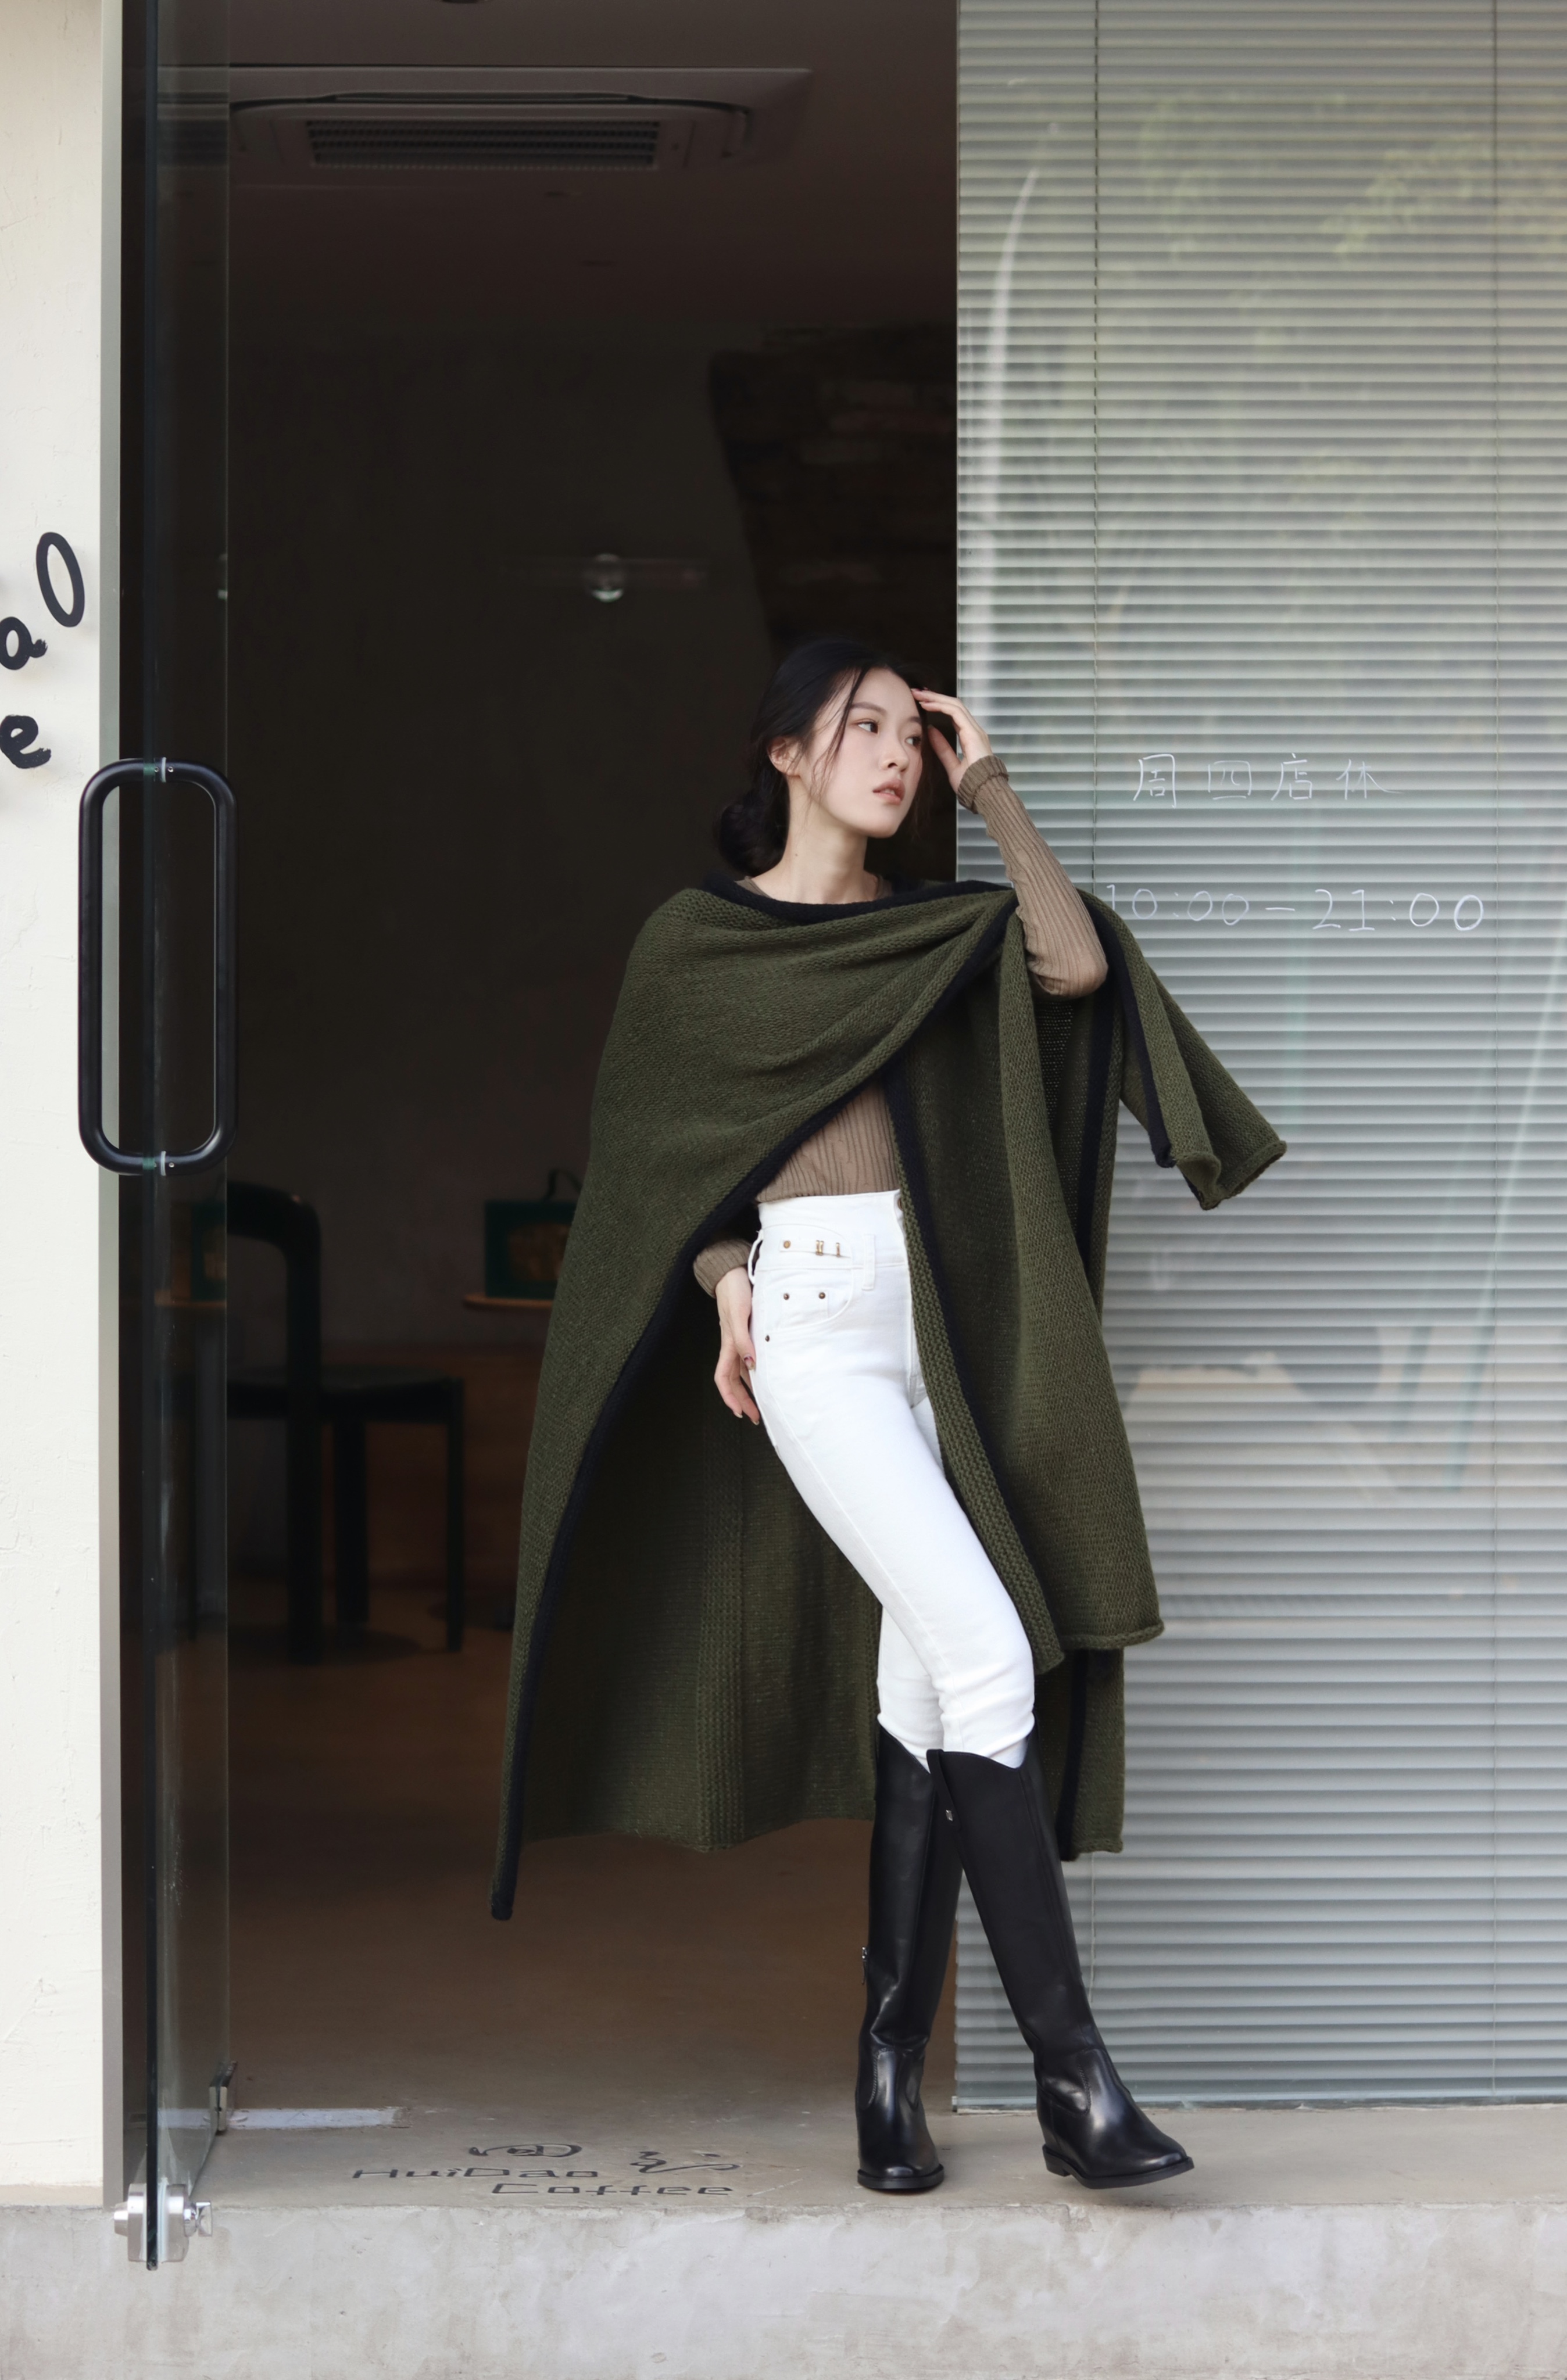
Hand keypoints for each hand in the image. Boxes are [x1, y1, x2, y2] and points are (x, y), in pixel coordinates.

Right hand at [714, 1267, 759, 1422]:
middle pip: (733, 1381)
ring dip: (749, 1389)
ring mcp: (738, 1339)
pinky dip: (755, 1371)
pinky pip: (748, 1358)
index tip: (739, 1413)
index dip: (729, 1398)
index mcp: (728, 1345)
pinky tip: (765, 1374)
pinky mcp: (746, 1331)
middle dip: (742, 1400)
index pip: (723, 1378)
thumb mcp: (740, 1315)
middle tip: (756, 1417)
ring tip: (762, 1403)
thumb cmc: (735, 1291)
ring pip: (741, 1372)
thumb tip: (750, 1364)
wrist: (732, 1271)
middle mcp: (732, 1345)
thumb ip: (743, 1338)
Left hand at [911, 689, 992, 801]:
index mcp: (971, 736)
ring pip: (955, 704)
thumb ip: (942, 748)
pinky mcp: (973, 733)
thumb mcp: (951, 765)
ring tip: (919, 694)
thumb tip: (931, 732)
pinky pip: (955, 712)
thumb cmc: (972, 784)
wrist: (984, 794)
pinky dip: (940, 705)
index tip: (922, 702)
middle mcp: (975, 730)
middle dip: (934, 697)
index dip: (938, 705)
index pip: (953, 713)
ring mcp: (975, 730)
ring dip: (935, 698)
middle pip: (954, 705)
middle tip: (917, 692)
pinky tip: (927, 704)